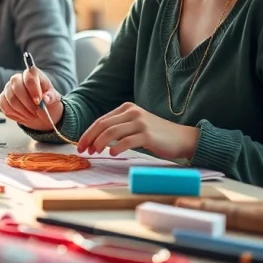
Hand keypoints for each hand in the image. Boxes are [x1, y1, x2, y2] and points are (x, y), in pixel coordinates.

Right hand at [0, 68, 63, 131]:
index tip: (38, 101)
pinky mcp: (3, 98)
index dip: (33, 89)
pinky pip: (4, 106)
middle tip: (36, 111)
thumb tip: (46, 98)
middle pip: (17, 86)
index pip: (29, 76)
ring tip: (32, 115)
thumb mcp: (54, 99)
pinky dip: (16, 114)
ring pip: (11, 98)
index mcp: (32, 74)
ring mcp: (8, 88)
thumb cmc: (47, 101)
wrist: (39, 111)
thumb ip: (51, 97)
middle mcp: (18, 78)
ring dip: (22, 110)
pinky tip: (24, 116)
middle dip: (27, 102)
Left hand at [77, 103, 199, 159]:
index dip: (88, 133)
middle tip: (83, 150)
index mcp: (127, 108)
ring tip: (95, 152)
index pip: (101, 120)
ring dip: (100, 143)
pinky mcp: (148, 135)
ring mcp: (141, 122)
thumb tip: (96, 139)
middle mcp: (133, 112)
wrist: (182, 138)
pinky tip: (112, 154)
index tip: (80, 145)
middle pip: (103, 125)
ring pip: (112, 132)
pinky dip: (117, 148)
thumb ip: (119, 128)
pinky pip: (127, 141)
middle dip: (90, 138)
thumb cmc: (157, 135)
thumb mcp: (136, 126)